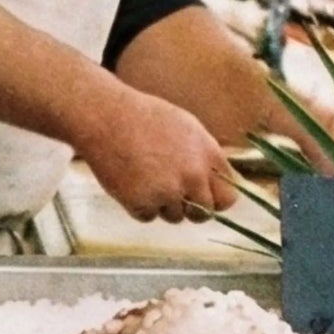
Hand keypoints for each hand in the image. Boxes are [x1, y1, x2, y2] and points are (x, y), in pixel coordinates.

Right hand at [82, 84, 239, 222]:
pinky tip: (129, 180)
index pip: (228, 196)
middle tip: (173, 197)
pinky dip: (137, 205)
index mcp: (208, 155)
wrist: (105, 117)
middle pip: (204, 213)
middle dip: (191, 210)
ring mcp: (168, 192)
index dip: (215, 200)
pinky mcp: (142, 203)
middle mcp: (193, 176)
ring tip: (143, 176)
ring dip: (160, 204)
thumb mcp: (187, 128)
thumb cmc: (143, 118)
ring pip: (174, 216)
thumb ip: (204, 157)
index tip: (204, 200)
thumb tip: (215, 182)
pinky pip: (147, 216)